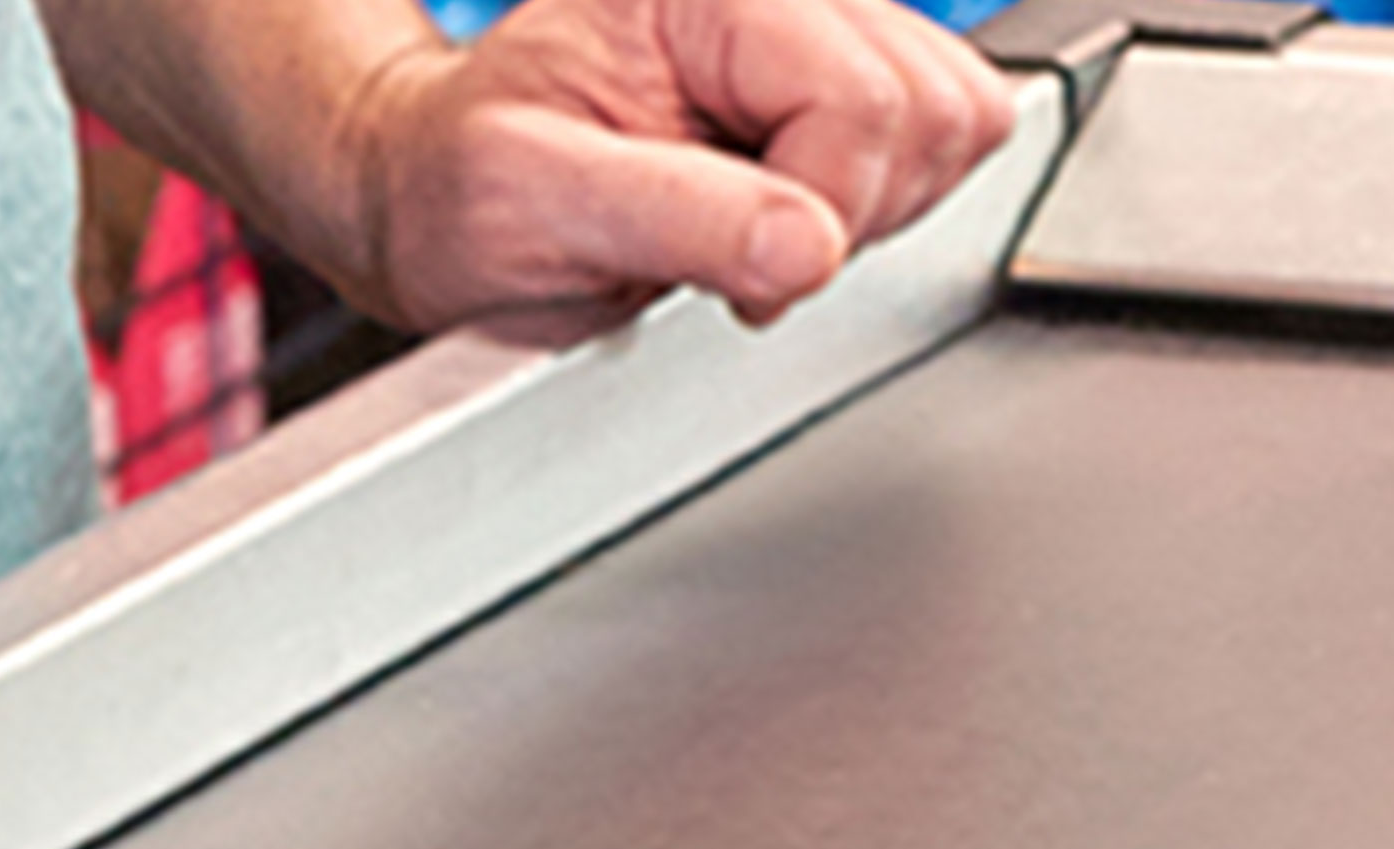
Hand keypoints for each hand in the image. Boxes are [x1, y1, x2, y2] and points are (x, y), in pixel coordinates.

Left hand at [333, 0, 1016, 329]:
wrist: (437, 195)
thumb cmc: (459, 191)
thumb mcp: (526, 203)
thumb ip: (674, 217)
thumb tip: (807, 248)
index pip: (859, 100)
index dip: (815, 213)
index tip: (732, 276)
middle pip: (930, 106)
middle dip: (847, 213)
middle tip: (732, 253)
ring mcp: (823, 26)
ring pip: (956, 120)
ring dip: (865, 211)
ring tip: (744, 230)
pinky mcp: (845, 79)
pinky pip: (943, 140)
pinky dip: (874, 206)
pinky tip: (777, 216)